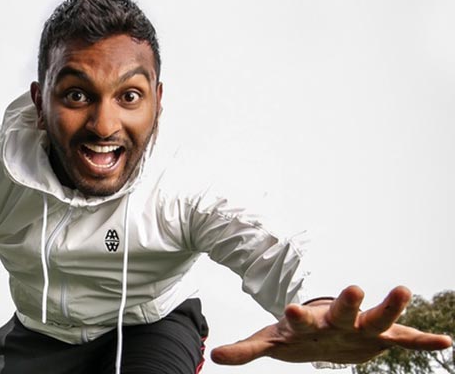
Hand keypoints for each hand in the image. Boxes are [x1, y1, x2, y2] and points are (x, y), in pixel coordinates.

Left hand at [211, 285, 452, 364]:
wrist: (325, 330)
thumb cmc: (298, 336)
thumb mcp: (272, 344)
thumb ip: (246, 350)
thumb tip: (213, 357)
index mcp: (310, 324)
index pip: (302, 319)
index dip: (296, 316)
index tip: (289, 309)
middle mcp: (337, 321)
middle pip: (343, 311)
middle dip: (348, 302)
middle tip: (354, 287)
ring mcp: (361, 329)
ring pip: (378, 317)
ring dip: (391, 306)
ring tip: (404, 290)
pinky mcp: (380, 338)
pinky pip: (404, 340)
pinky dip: (422, 341)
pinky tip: (446, 342)